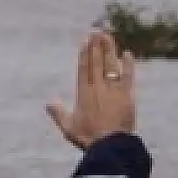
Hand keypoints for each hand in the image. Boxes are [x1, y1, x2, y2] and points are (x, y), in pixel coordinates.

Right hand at [46, 31, 135, 149]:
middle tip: (97, 31)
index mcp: (84, 94)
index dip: (85, 53)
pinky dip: (128, 65)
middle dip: (96, 46)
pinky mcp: (127, 96)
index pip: (84, 69)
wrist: (110, 146)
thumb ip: (58, 113)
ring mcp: (114, 91)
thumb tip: (49, 102)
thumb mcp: (68, 127)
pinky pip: (128, 76)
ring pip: (111, 66)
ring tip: (107, 36)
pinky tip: (126, 54)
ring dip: (109, 50)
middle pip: (97, 63)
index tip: (85, 41)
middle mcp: (98, 89)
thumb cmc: (88, 138)